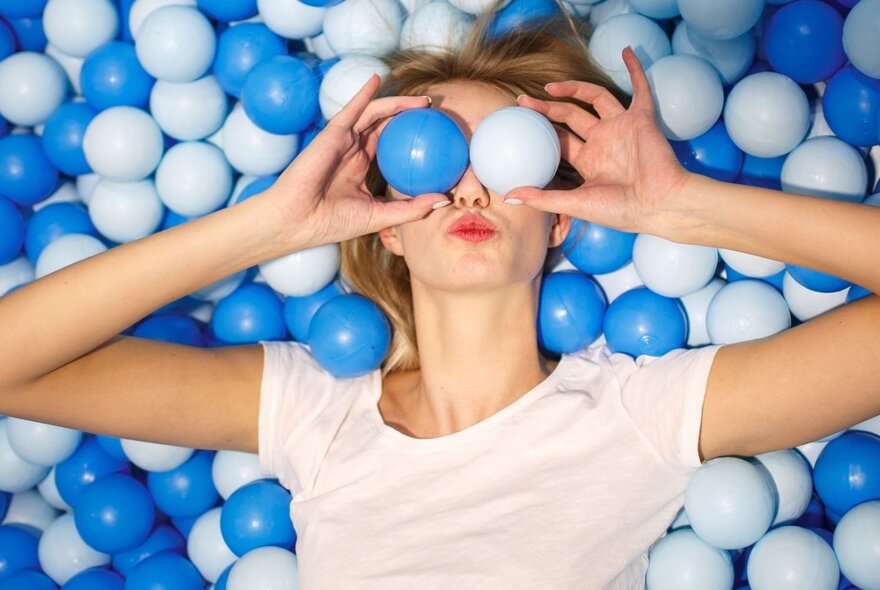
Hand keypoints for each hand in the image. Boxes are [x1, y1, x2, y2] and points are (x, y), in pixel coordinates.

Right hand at [265, 75, 449, 249]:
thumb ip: (411, 208)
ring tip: (423, 102)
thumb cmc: (332, 223)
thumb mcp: (380, 216)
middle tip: (433, 112)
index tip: (433, 136)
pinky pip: (352, 109)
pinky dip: (364, 93)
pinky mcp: (333, 134)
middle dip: (409, 115)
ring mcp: (343, 140)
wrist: (297, 221)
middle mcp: (352, 150)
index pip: (389, 145)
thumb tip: (445, 200)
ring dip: (398, 104)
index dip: (409, 136)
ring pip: (375, 114)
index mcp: (360, 167)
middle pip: (385, 125)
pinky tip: (377, 79)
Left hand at [509, 47, 690, 235]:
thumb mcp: (575, 204)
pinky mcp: (642, 119)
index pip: (561, 139)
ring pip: (595, 97)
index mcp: (589, 161)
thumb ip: (542, 198)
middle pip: (571, 116)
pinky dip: (635, 69)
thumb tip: (507, 198)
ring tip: (551, 86)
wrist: (659, 205)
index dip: (542, 129)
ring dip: (574, 87)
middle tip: (523, 102)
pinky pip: (639, 88)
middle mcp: (604, 141)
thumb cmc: (621, 210)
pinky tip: (627, 52)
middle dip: (547, 107)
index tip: (521, 120)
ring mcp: (622, 128)